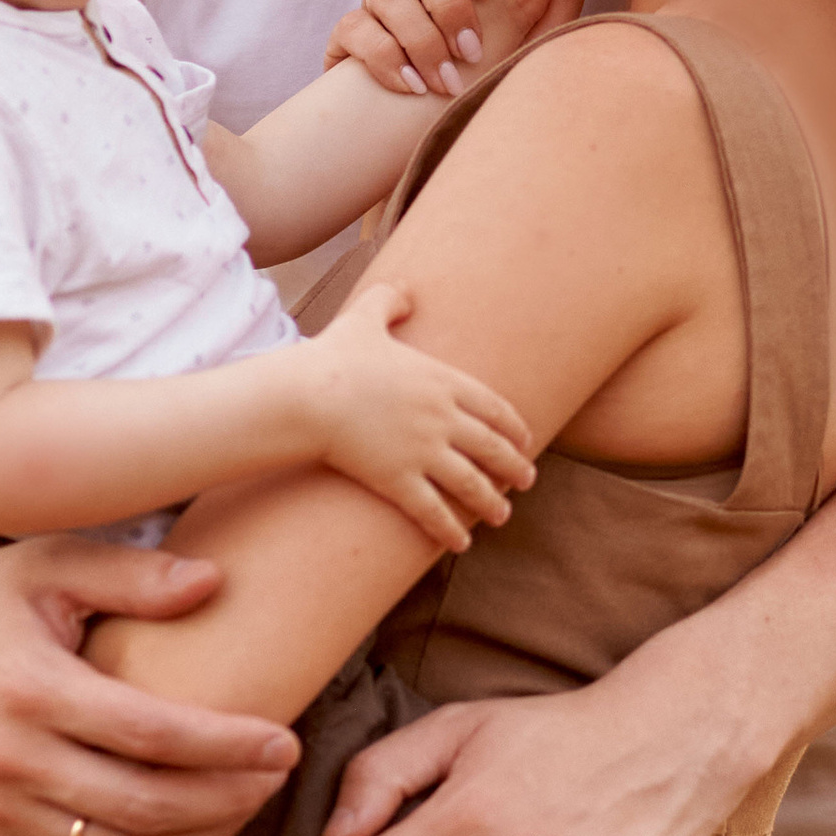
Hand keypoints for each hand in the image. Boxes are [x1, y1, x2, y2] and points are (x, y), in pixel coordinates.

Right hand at [0, 531, 298, 835]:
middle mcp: (7, 757)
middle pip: (143, 805)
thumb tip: (215, 582)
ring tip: (246, 808)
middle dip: (227, 800)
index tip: (285, 744)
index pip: (151, 734)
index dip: (227, 746)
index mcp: (29, 686)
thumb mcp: (48, 564)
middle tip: (280, 777)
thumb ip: (133, 575)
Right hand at [301, 281, 535, 552]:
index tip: (526, 441)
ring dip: (491, 503)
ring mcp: (423, 451)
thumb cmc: (333, 357)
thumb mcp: (364, 318)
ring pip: (471, 484)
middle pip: (492, 448)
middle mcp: (442, 418)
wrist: (308, 395)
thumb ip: (389, 301)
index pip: (494, 407)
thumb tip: (405, 292)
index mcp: (442, 381)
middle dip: (515, 467)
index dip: (514, 427)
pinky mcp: (398, 480)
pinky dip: (450, 530)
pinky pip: (433, 511)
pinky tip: (461, 544)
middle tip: (527, 481)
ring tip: (502, 515)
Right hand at [325, 0, 608, 99]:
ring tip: (450, 83)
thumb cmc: (500, 78)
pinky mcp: (350, 37)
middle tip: (472, 45)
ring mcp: (380, 5)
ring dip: (424, 41)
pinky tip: (414, 89)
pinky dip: (388, 59)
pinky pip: (355, 28)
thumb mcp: (543, 29)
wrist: (452, 139)